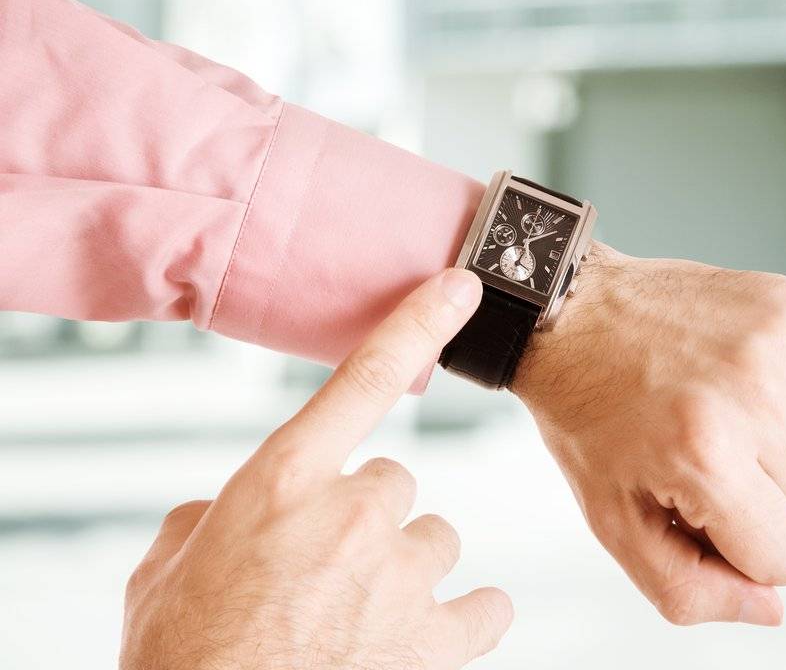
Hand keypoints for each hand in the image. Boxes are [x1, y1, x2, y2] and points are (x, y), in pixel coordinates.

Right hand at [122, 269, 512, 669]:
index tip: (462, 286)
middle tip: (319, 569)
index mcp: (284, 479)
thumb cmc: (182, 656)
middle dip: (362, 518)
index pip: (366, 376)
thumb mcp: (168, 568)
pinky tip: (436, 631)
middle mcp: (352, 514)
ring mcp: (397, 578)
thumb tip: (219, 516)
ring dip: (404, 566)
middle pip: (392, 482)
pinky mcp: (429, 645)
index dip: (419, 322)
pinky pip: (483, 610)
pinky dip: (466, 619)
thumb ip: (206, 517)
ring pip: (434, 539)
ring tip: (355, 613)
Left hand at [513, 244, 785, 627]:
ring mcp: (780, 345)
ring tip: (733, 425)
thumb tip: (770, 607)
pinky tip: (746, 386)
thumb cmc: (592, 418)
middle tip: (714, 464)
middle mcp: (755, 395)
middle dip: (773, 507)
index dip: (744, 548)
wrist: (575, 312)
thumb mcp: (616, 523)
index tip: (703, 507)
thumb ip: (692, 589)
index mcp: (707, 456)